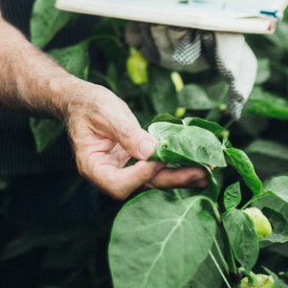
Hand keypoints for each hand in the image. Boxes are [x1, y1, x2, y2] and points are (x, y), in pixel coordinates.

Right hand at [63, 81, 206, 199]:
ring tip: (205, 172)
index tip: (159, 156)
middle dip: (172, 179)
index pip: (119, 183)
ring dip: (179, 176)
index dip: (141, 174)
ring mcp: (122, 170)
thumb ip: (127, 133)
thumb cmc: (89, 105)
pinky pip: (155, 170)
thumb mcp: (107, 113)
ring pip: (152, 180)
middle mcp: (108, 175)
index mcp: (92, 167)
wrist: (82, 101)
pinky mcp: (133, 164)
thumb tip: (151, 151)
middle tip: (201, 173)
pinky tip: (193, 164)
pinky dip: (173, 167)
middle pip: (142, 186)